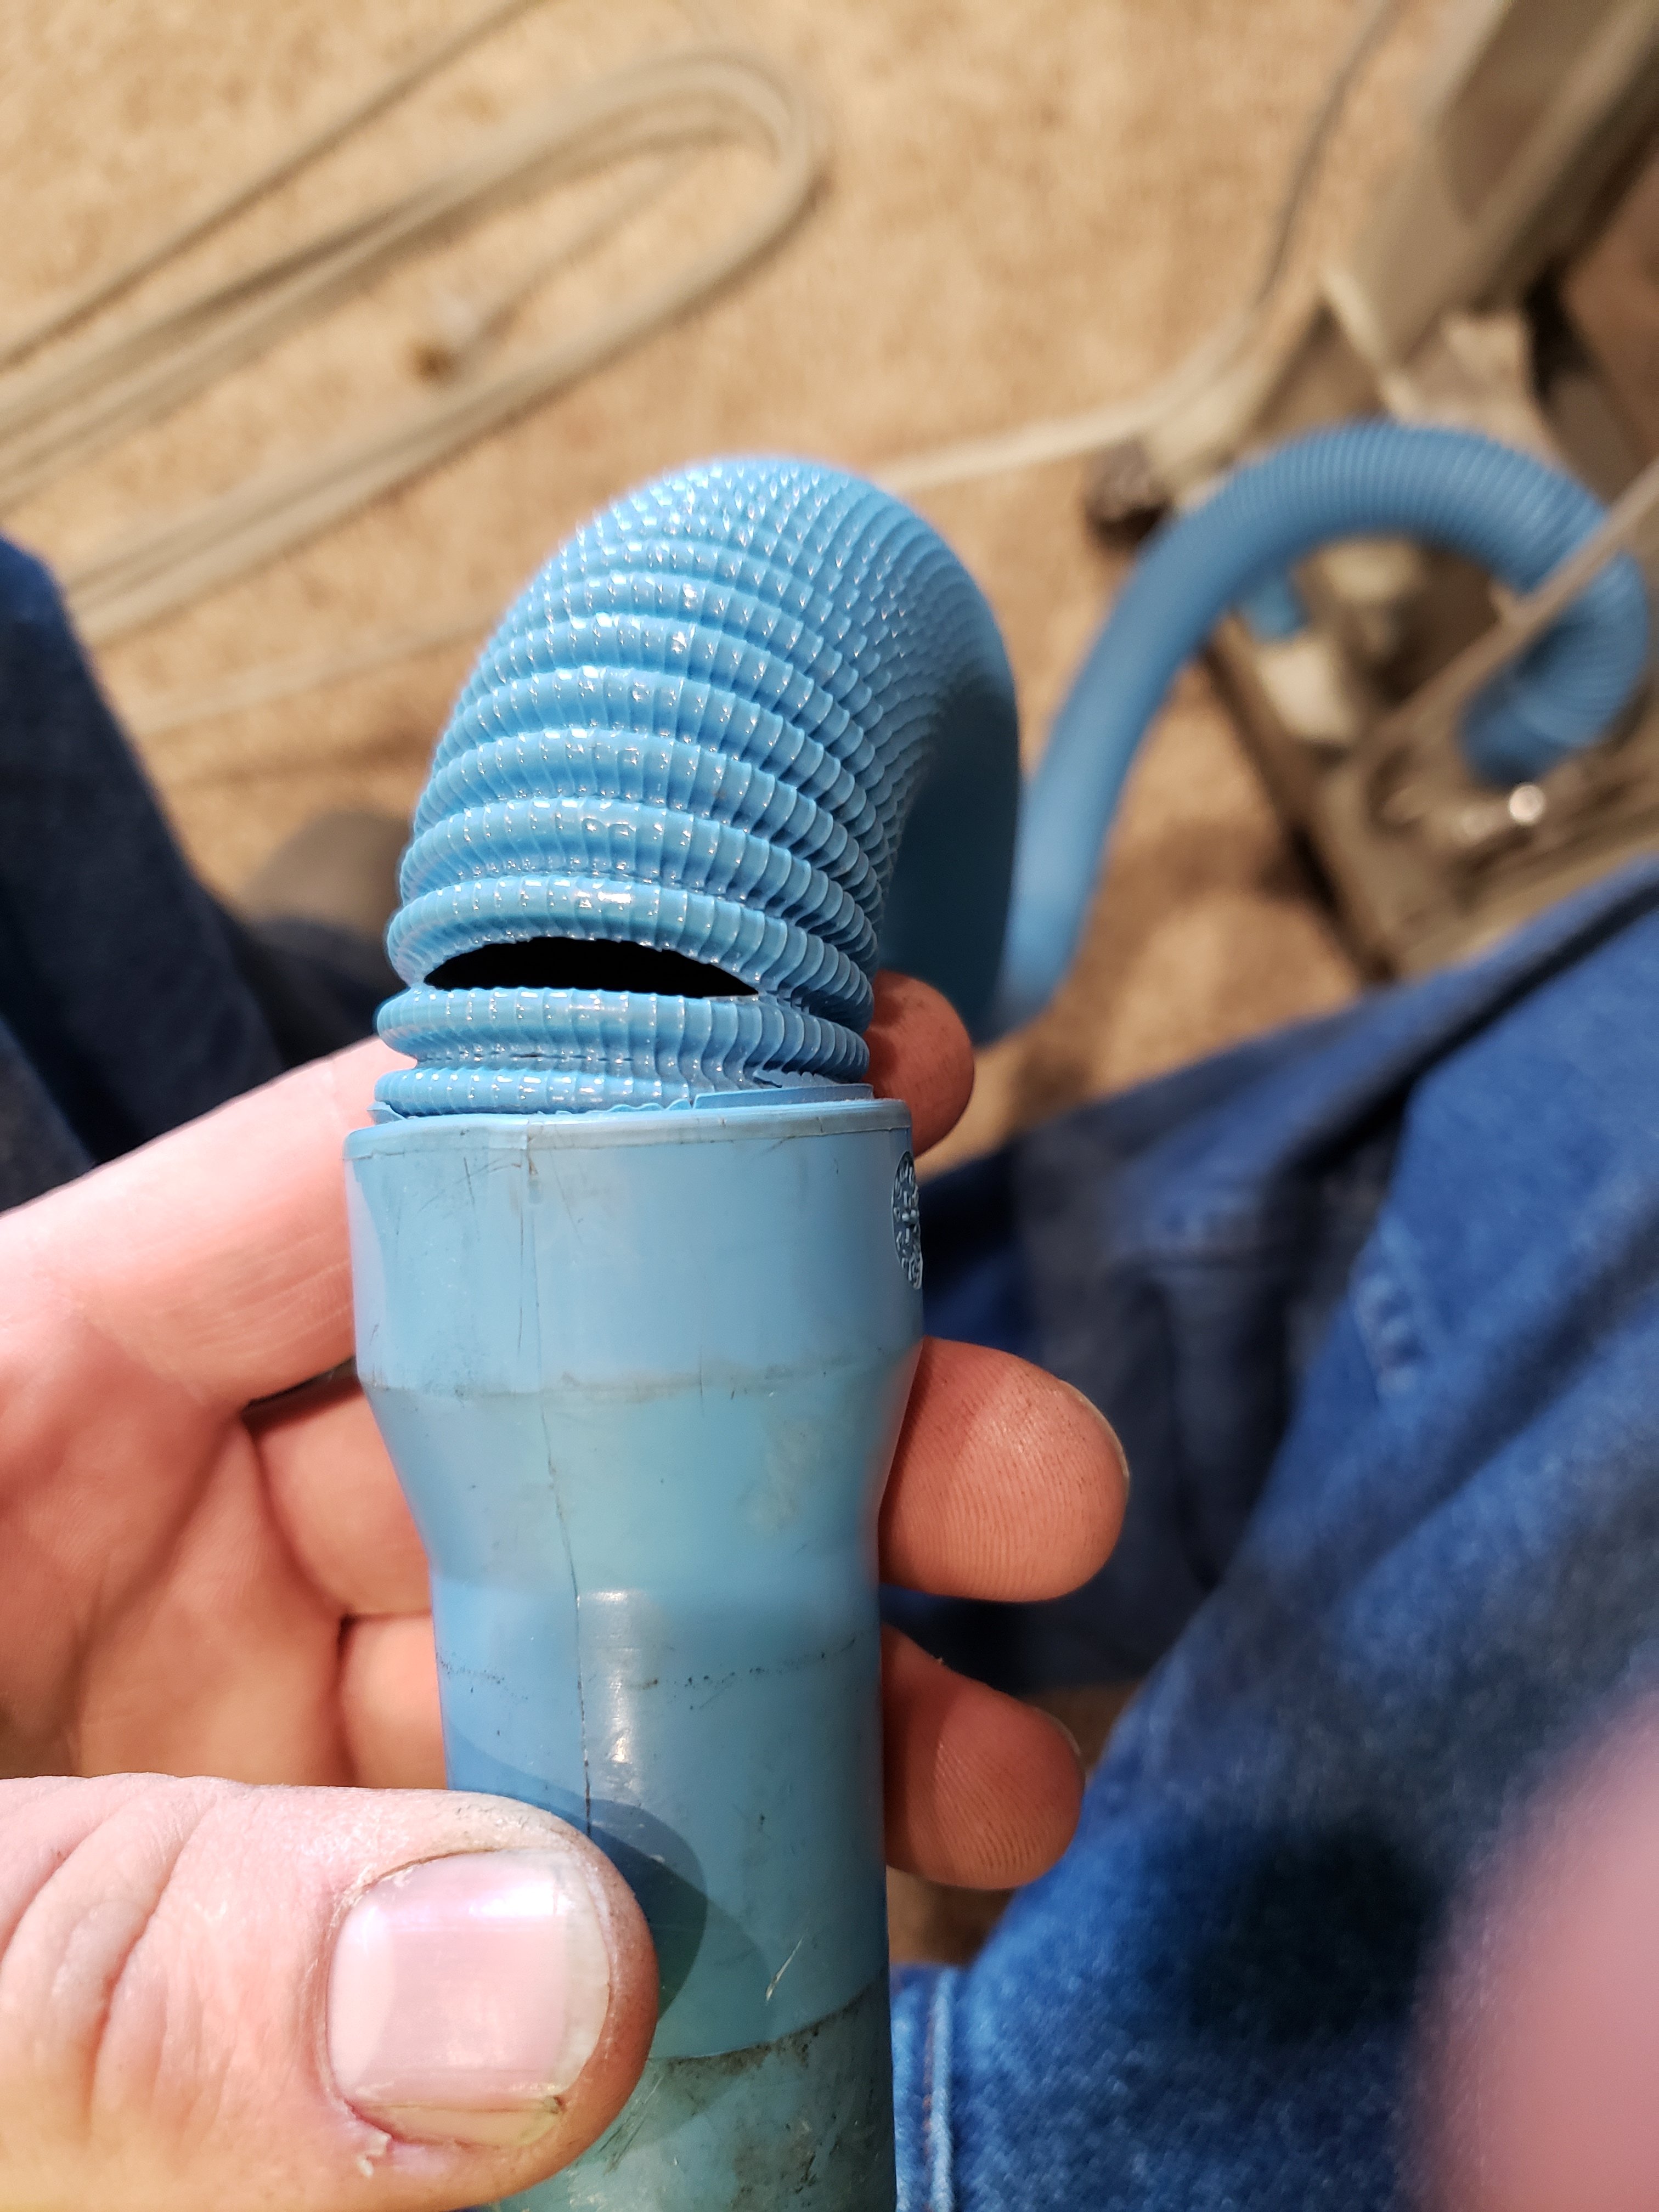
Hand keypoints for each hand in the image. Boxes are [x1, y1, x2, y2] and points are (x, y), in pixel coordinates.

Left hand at [0, 971, 1125, 2210]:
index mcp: (26, 1399)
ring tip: (1005, 1775)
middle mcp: (165, 1539)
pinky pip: (539, 1869)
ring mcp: (254, 1734)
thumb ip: (155, 1966)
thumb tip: (560, 1983)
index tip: (865, 1084)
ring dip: (812, 1698)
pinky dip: (703, 1897)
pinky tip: (862, 1934)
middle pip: (535, 1423)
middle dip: (807, 1445)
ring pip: (579, 1649)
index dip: (619, 1118)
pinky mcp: (307, 1919)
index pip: (360, 1186)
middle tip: (1027, 1485)